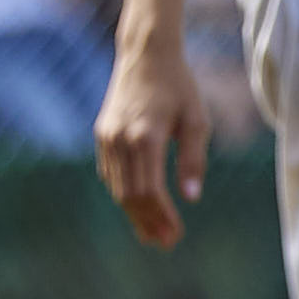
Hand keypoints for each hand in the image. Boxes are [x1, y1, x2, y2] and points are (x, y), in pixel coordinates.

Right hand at [92, 42, 211, 247]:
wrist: (145, 55)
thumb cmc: (178, 86)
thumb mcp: (196, 120)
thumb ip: (194, 159)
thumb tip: (191, 198)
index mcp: (146, 137)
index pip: (150, 190)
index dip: (162, 217)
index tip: (176, 235)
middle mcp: (121, 140)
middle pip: (130, 196)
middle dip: (148, 222)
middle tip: (165, 243)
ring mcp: (107, 138)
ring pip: (117, 188)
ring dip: (135, 213)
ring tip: (152, 234)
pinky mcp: (102, 134)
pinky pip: (111, 173)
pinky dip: (124, 193)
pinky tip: (138, 207)